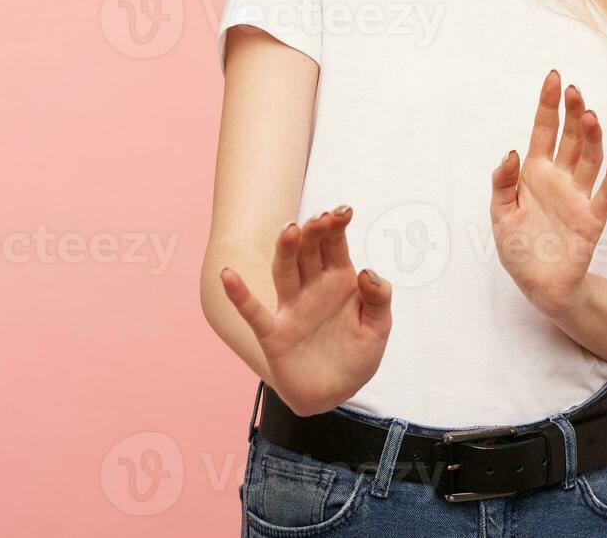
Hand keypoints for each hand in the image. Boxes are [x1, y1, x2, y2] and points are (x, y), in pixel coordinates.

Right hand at [218, 206, 392, 416]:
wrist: (336, 394)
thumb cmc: (357, 355)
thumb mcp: (379, 328)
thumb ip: (378, 299)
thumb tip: (366, 271)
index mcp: (339, 280)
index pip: (335, 245)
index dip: (337, 226)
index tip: (343, 211)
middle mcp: (312, 288)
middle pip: (308, 252)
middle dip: (313, 233)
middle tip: (320, 218)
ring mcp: (291, 309)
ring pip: (284, 272)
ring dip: (285, 251)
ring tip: (290, 230)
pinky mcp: (274, 334)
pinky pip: (254, 312)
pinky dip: (240, 295)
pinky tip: (228, 275)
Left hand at [489, 70, 606, 317]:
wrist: (538, 286)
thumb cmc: (518, 248)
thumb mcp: (500, 214)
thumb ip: (503, 183)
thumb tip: (511, 152)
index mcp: (534, 173)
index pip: (543, 131)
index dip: (548, 105)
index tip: (554, 78)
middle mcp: (559, 178)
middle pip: (569, 138)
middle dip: (572, 113)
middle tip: (575, 91)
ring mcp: (578, 196)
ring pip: (589, 158)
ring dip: (590, 137)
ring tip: (589, 116)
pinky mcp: (592, 218)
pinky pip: (606, 193)